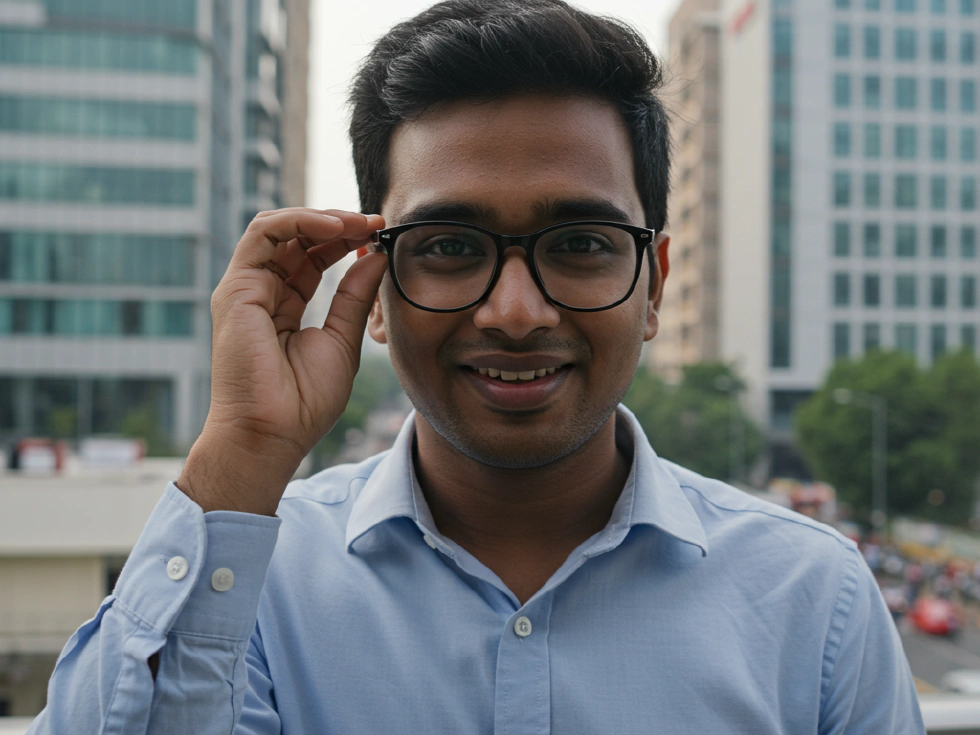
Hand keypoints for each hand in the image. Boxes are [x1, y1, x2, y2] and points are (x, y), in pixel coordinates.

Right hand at [177, 208, 386, 514]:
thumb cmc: (304, 402)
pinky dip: (298, 221)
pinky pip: (263, 235)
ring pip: (278, 229)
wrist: (272, 434)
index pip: (313, 258)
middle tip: (375, 222)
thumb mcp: (342, 340)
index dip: (346, 241)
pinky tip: (334, 228)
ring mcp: (246, 289)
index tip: (381, 235)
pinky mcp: (236, 289)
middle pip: (297, 239)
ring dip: (321, 218)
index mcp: (285, 306)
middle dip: (338, 224)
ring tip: (358, 222)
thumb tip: (375, 256)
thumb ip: (355, 296)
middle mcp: (262, 293)